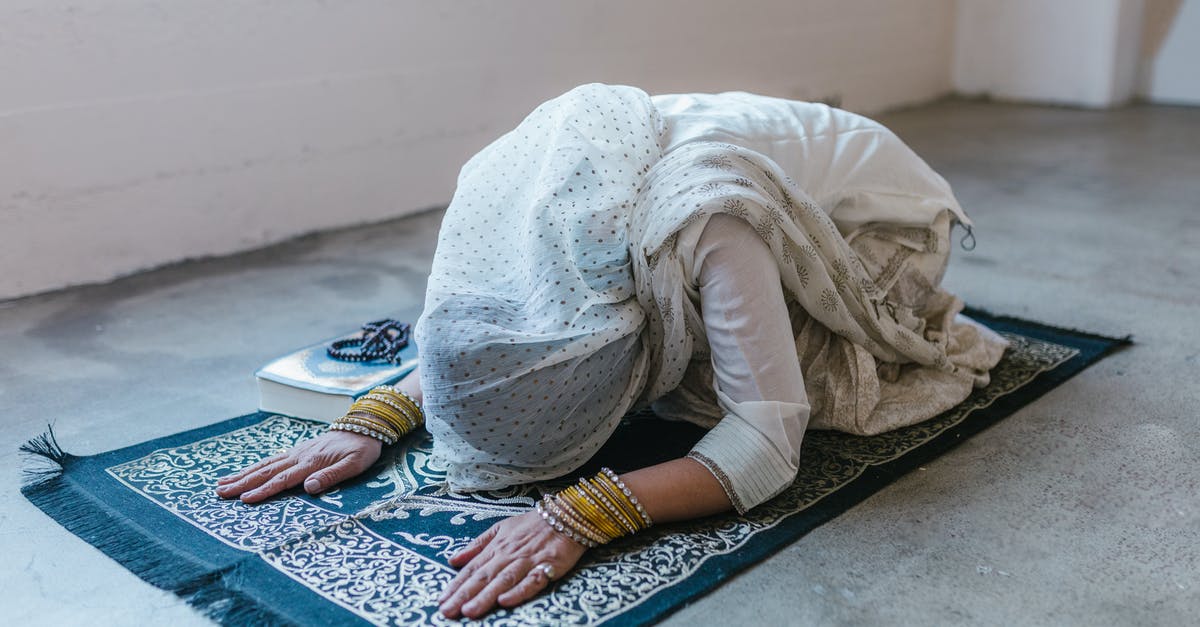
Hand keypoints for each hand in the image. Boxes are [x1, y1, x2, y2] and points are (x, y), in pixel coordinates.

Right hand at [215, 430, 381, 502]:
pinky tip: (245, 473)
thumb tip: (309, 488)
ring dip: (243, 474)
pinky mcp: (298, 451)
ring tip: (222, 483)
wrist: (365, 426)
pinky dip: (256, 467)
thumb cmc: (362, 449)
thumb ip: (331, 476)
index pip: (283, 480)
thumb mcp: (354, 464)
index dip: (263, 491)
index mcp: (311, 462)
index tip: (244, 500)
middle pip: (266, 471)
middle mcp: (299, 456)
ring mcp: (297, 452)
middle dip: (242, 483)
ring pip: (265, 464)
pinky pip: (272, 460)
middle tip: (220, 493)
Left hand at [438, 509, 586, 618]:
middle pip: (484, 577)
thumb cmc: (532, 524)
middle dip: (464, 595)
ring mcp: (528, 561)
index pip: (472, 569)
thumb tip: (453, 560)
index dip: (456, 585)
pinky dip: (519, 591)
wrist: (567, 516)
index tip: (442, 600)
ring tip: (469, 611)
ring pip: (503, 580)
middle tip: (447, 611)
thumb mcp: (501, 528)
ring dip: (486, 596)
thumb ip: (477, 545)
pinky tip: (506, 602)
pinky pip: (532, 581)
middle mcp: (509, 555)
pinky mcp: (547, 566)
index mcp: (497, 547)